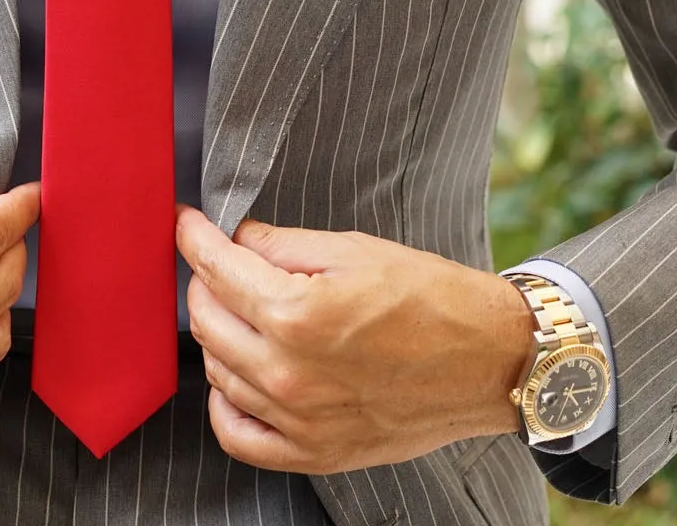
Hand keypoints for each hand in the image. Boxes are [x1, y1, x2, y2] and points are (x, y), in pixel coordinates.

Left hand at [174, 204, 534, 473]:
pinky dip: (224, 404)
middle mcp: (290, 372)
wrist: (490, 360)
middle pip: (207, 321)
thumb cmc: (433, 300)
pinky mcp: (315, 453)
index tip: (187, 224)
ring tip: (241, 311)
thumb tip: (239, 240)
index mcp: (298, 313)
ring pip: (217, 371)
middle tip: (218, 264)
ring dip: (217, 335)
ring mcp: (300, 420)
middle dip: (204, 283)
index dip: (194, 238)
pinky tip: (235, 378)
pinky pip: (238, 436)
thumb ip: (284, 245)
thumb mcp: (355, 249)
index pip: (217, 270)